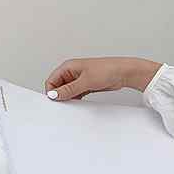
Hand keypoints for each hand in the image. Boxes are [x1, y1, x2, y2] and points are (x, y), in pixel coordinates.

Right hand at [44, 57, 161, 100]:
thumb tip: (55, 94)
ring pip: (68, 91)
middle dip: (60, 96)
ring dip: (69, 98)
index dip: (51, 91)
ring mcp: (80, 80)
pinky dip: (76, 99)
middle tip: (63, 106)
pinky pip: (77, 94)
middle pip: (59, 86)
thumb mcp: (85, 81)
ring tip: (72, 105)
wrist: (123, 73)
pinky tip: (78, 104)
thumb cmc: (106, 70)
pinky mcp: (87, 86)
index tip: (55, 102)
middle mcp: (72, 72)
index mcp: (68, 67)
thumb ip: (69, 89)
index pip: (52, 80)